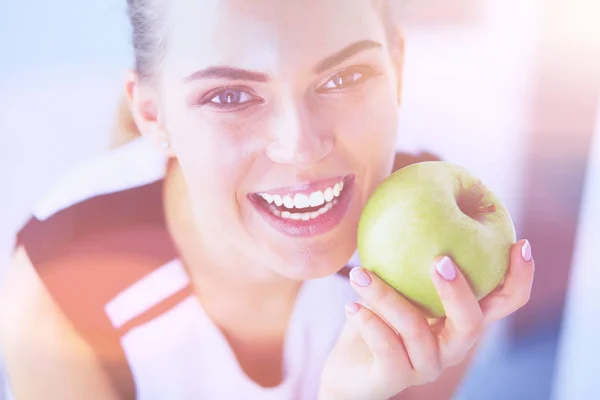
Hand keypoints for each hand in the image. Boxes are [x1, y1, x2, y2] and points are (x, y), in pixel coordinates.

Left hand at [319, 239, 534, 399]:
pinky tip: (351, 304)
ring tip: (359, 273)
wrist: (348, 368)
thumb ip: (408, 252)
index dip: (519, 278)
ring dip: (387, 297)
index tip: (519, 243)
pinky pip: (387, 350)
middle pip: (472, 324)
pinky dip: (370, 323)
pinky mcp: (395, 380)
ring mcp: (425, 367)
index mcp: (460, 319)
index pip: (503, 303)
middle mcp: (451, 346)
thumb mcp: (395, 279)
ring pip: (416, 332)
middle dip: (459, 291)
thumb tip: (408, 192)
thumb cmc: (377, 316)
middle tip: (439, 260)